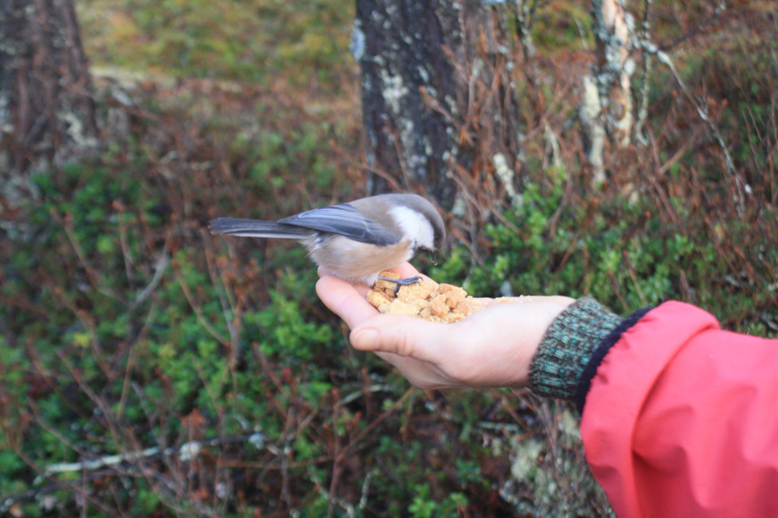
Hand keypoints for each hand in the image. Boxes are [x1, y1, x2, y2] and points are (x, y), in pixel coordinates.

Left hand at [316, 263, 573, 389]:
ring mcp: (444, 332)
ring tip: (357, 253)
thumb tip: (355, 337)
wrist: (563, 340)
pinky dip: (408, 277)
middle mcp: (426, 351)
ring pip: (400, 303)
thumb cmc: (513, 346)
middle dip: (355, 288)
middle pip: (379, 315)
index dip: (343, 303)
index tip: (321, 276)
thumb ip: (405, 338)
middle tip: (334, 257)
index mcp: (418, 363)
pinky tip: (395, 259)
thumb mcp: (455, 345)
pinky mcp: (461, 313)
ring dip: (379, 279)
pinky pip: (424, 295)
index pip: (368, 329)